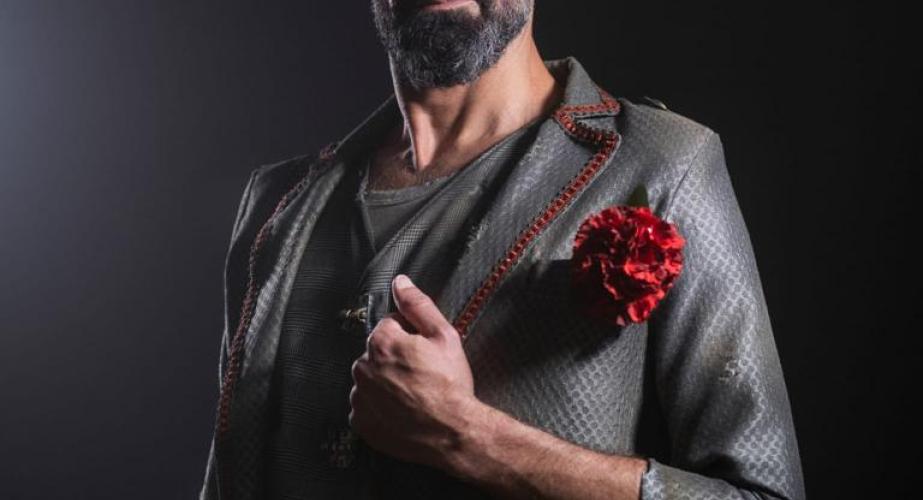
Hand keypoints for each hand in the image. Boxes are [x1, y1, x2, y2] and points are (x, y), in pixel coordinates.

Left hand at [348, 274, 478, 470]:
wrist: (453, 432)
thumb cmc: (450, 385)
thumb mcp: (444, 336)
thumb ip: (417, 305)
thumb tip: (400, 282)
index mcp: (381, 342)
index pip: (389, 326)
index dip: (410, 336)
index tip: (425, 352)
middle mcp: (362, 367)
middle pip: (377, 353)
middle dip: (395, 359)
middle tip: (422, 375)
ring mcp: (360, 397)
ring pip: (370, 380)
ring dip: (386, 383)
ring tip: (413, 395)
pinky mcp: (360, 422)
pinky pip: (366, 407)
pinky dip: (379, 407)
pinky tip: (402, 410)